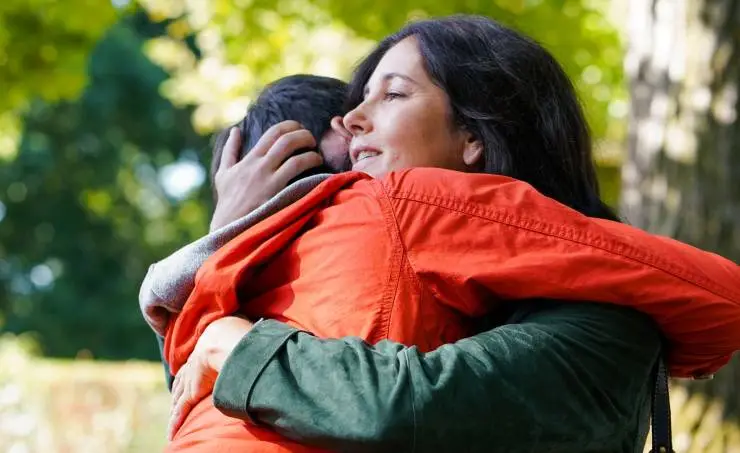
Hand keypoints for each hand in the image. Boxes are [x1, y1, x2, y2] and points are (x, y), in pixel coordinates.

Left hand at [168, 316, 253, 439]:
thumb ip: (244, 334)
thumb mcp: (239, 334)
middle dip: (178, 390)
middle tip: (175, 397)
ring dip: (176, 408)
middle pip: (183, 381)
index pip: (194, 364)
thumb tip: (259, 328)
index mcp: (205, 353)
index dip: (190, 371)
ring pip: (179, 398)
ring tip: (174, 417)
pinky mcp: (191, 393)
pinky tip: (172, 433)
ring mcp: (191, 381)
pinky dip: (175, 422)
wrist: (224, 342)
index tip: (187, 374)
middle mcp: (194, 367)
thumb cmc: (236, 335)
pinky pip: (181, 410)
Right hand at [210, 121, 323, 230]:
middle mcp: (259, 165)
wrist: (228, 227)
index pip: (273, 132)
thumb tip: (236, 130)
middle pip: (286, 139)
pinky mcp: (276, 192)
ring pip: (295, 155)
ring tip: (318, 156)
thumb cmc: (227, 202)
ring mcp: (268, 179)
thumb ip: (230, 150)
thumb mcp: (223, 173)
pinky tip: (318, 169)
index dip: (291, 126)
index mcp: (250, 159)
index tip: (300, 130)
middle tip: (312, 140)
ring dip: (311, 152)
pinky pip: (297, 171)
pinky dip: (310, 164)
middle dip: (304, 135)